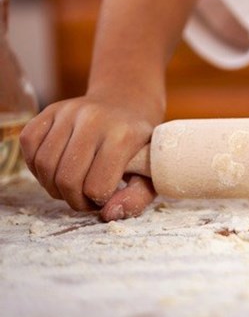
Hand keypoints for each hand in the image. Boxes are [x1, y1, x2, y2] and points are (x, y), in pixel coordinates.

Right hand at [20, 94, 160, 220]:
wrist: (127, 102)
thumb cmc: (139, 142)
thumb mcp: (151, 170)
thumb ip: (137, 198)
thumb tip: (108, 215)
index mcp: (123, 135)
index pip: (96, 186)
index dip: (97, 201)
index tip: (104, 198)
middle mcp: (94, 120)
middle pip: (66, 179)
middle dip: (73, 200)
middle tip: (84, 198)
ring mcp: (69, 111)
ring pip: (44, 165)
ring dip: (53, 186)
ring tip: (72, 186)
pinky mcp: (50, 109)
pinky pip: (29, 143)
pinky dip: (36, 164)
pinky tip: (56, 168)